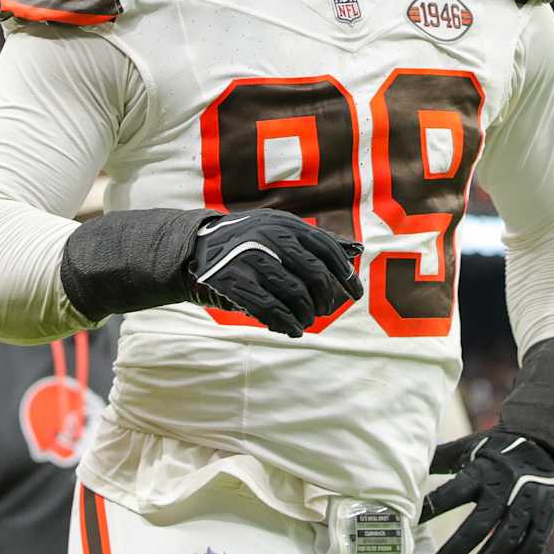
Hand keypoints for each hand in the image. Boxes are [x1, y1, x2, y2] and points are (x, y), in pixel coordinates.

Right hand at [186, 210, 362, 337]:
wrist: (197, 249)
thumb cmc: (248, 242)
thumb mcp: (279, 230)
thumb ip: (314, 241)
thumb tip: (356, 250)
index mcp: (286, 224)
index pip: (327, 250)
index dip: (345, 275)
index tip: (354, 294)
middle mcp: (271, 237)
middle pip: (315, 275)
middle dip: (326, 298)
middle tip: (325, 311)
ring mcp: (252, 258)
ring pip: (295, 294)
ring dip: (307, 314)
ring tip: (307, 321)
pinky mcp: (235, 281)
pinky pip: (270, 308)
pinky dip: (286, 322)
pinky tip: (293, 329)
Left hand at [419, 429, 553, 553]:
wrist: (543, 441)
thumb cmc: (495, 449)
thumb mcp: (468, 447)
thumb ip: (439, 460)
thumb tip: (402, 467)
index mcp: (483, 469)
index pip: (454, 491)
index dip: (432, 508)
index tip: (411, 527)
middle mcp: (506, 486)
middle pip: (480, 524)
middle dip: (457, 551)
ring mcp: (528, 501)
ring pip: (507, 539)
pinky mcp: (545, 514)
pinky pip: (532, 545)